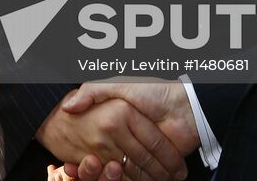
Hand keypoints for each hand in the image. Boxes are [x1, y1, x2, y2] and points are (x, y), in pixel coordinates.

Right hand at [37, 88, 188, 180]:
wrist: (187, 106)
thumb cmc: (154, 91)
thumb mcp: (119, 85)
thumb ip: (93, 91)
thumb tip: (68, 106)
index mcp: (117, 121)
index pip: (99, 143)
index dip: (89, 154)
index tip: (79, 162)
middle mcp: (128, 138)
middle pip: (112, 162)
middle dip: (104, 172)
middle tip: (91, 170)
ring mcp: (143, 154)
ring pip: (127, 173)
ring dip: (120, 179)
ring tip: (110, 174)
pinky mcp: (157, 167)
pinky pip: (141, 180)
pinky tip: (125, 180)